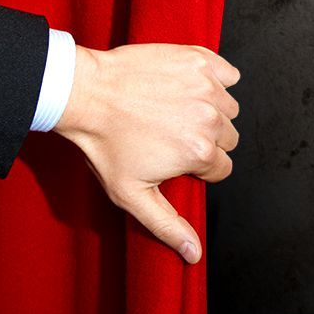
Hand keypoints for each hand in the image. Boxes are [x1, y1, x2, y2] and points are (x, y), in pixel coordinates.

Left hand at [53, 42, 240, 263]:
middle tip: (171, 134)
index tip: (174, 156)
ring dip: (210, 110)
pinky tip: (189, 87)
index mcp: (199, 152)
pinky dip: (216, 79)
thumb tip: (194, 254)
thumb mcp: (131, 194)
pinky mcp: (200, 60)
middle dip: (206, 139)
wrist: (85, 92)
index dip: (197, 166)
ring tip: (175, 110)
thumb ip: (167, 226)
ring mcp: (207, 86)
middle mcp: (210, 118)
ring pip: (228, 108)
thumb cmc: (104, 142)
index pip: (222, 168)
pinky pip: (227, 73)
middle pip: (228, 138)